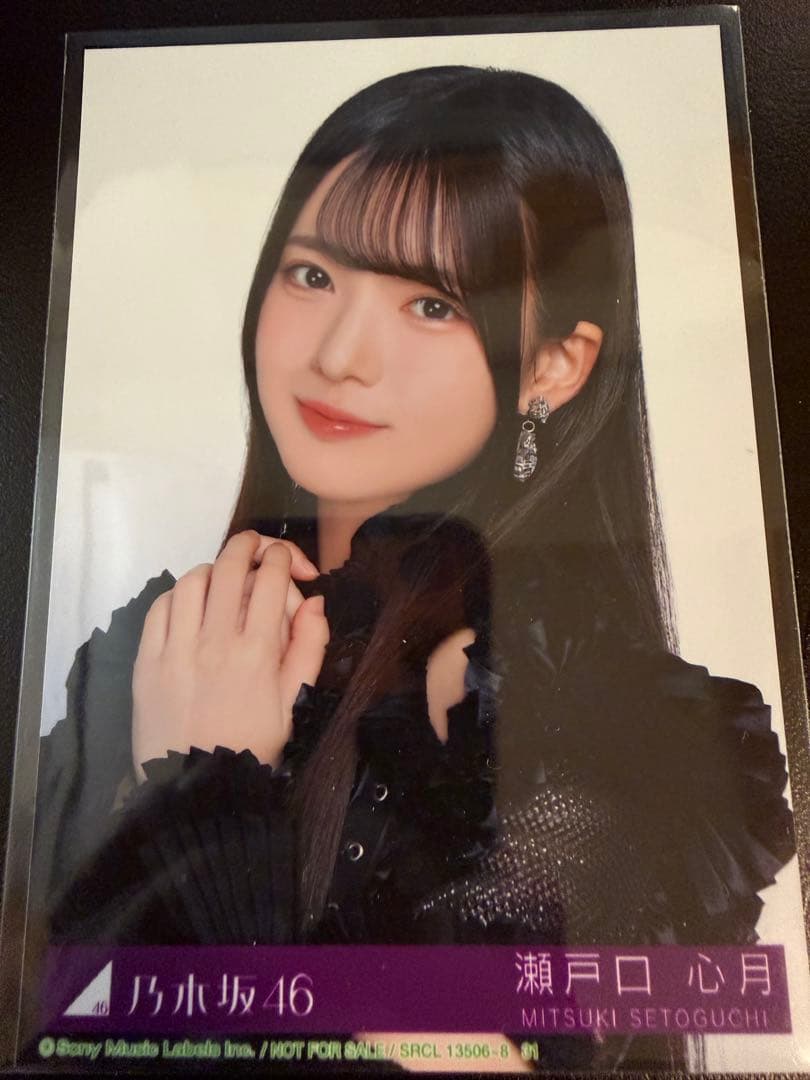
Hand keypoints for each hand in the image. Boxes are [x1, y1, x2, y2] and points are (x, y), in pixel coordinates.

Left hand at [131, 531, 328, 780]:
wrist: (197, 788)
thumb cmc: (253, 744)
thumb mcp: (296, 700)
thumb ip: (309, 646)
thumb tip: (314, 602)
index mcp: (258, 650)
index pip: (270, 577)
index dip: (286, 558)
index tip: (294, 566)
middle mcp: (215, 639)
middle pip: (231, 564)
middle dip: (252, 545)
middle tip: (263, 550)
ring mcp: (176, 647)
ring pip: (194, 579)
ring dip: (216, 569)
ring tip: (227, 581)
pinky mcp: (148, 658)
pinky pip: (161, 606)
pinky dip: (181, 594)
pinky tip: (193, 604)